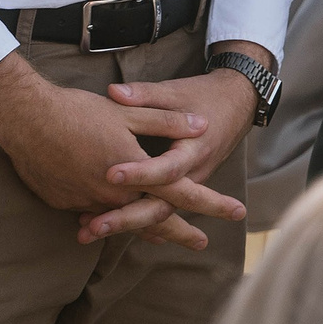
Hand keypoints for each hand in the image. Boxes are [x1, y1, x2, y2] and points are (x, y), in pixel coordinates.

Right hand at [0, 54, 242, 251]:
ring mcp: (90, 203)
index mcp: (137, 171)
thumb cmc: (76, 111)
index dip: (212, 203)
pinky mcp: (66, 202)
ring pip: (124, 221)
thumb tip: (201, 126)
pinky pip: (94, 214)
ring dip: (145, 228)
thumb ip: (165, 121)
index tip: (237, 212)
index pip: (184, 193)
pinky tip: (110, 219)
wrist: (23, 120)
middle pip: (157, 219)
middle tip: (201, 244)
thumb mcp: (126, 112)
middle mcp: (116, 195)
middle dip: (181, 232)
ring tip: (161, 237)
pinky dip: (108, 218)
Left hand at [76, 57, 263, 248]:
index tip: (111, 175)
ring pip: (156, 213)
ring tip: (87, 232)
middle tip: (94, 226)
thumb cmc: (204, 96)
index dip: (140, 174)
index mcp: (193, 151)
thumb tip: (113, 92)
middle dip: (127, 218)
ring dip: (123, 224)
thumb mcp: (176, 91)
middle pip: (161, 206)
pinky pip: (154, 208)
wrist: (236, 104)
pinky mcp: (177, 188)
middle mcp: (191, 176)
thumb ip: (145, 95)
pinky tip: (97, 225)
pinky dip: (130, 219)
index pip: (166, 169)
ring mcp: (185, 185)